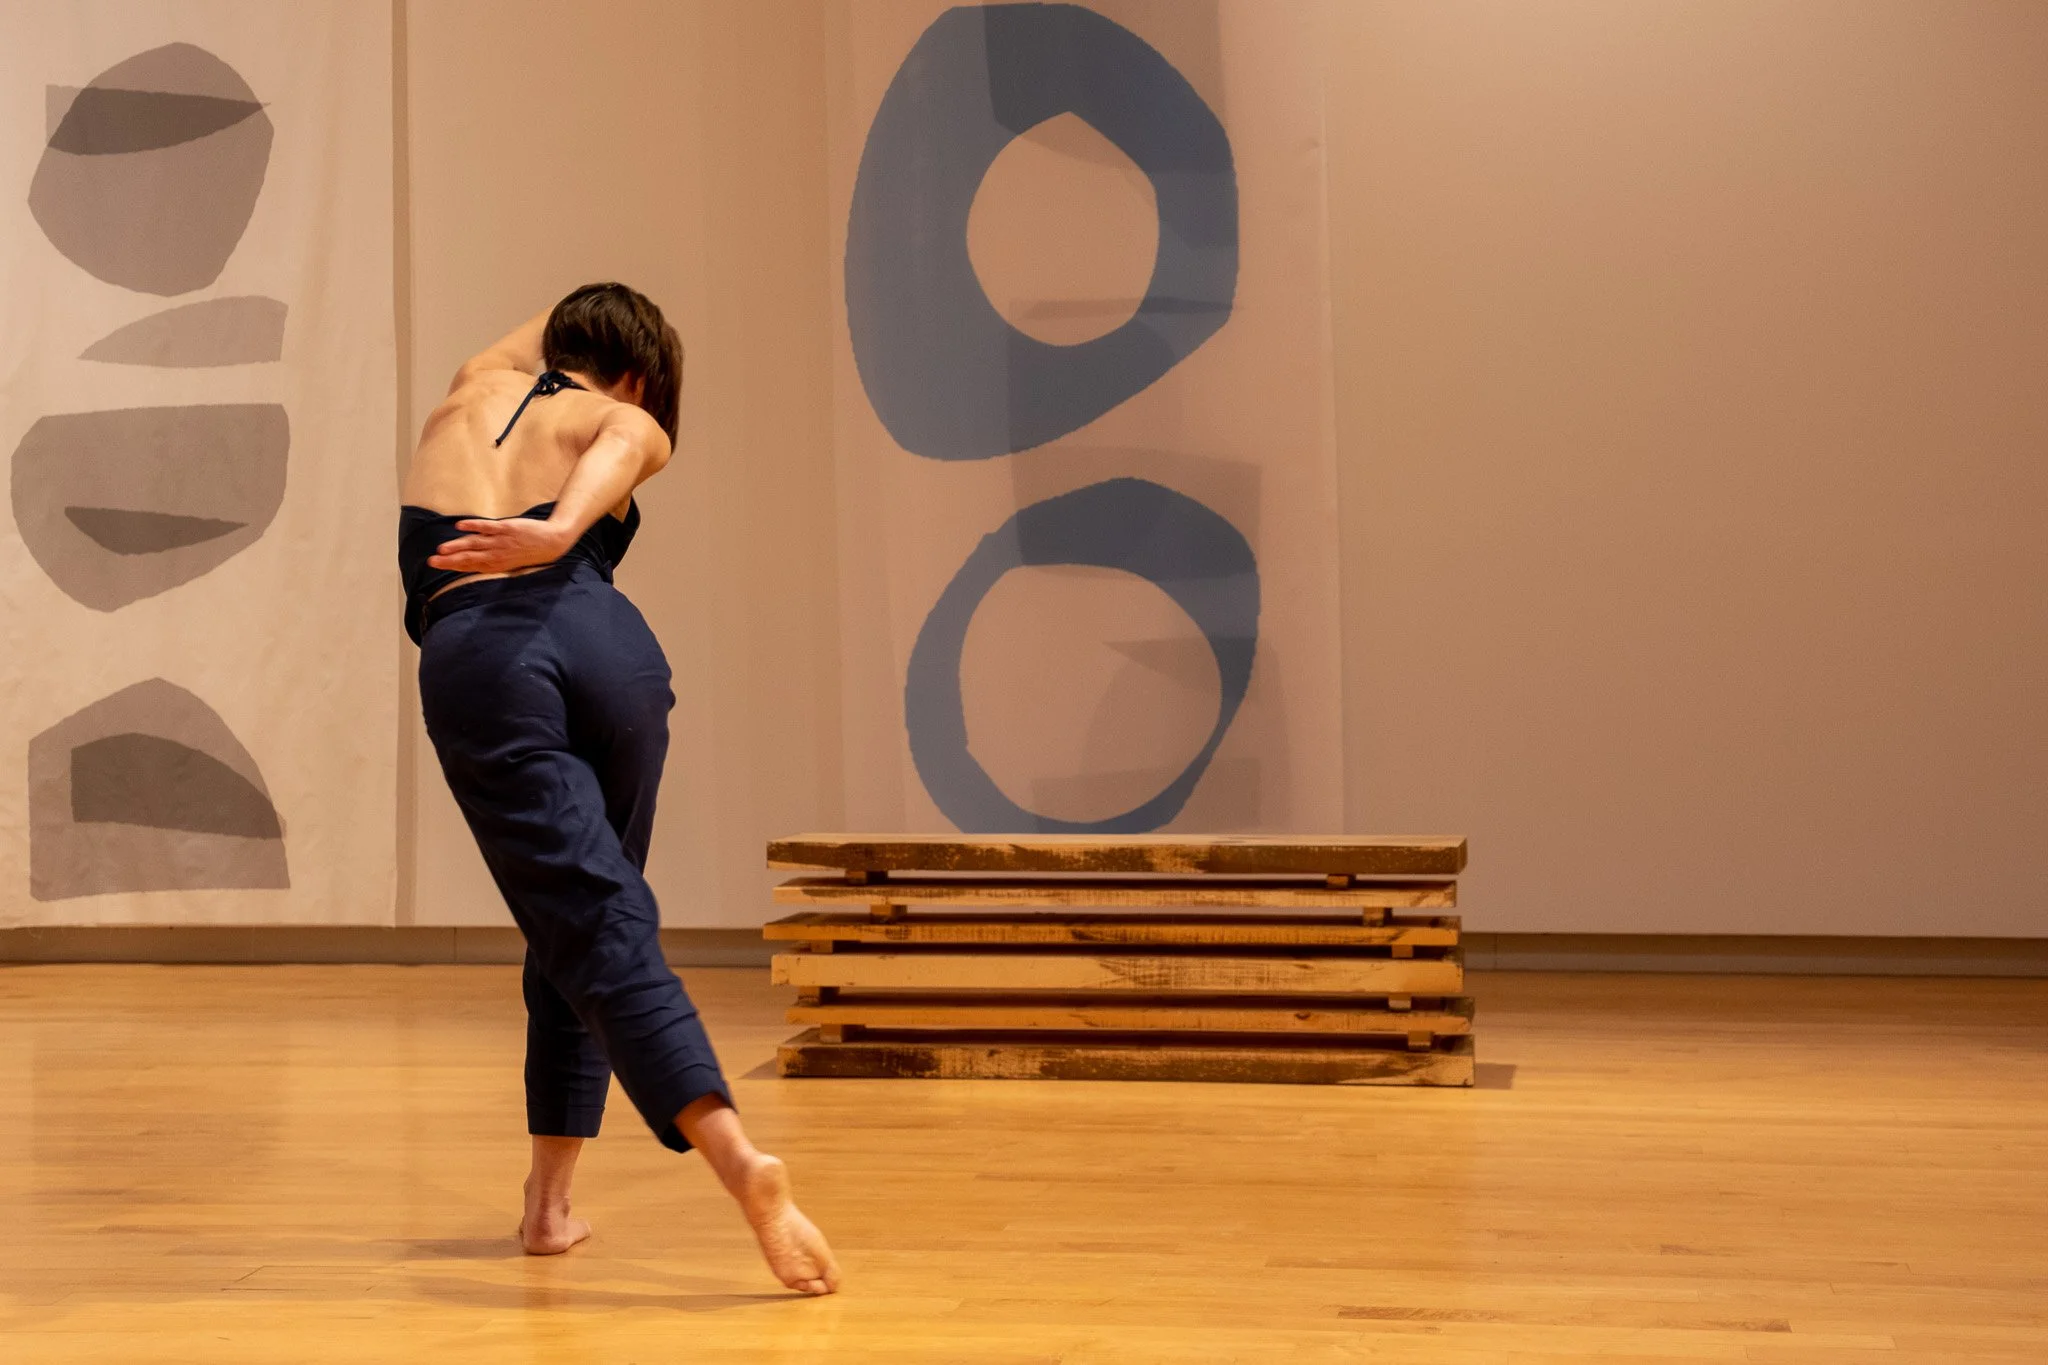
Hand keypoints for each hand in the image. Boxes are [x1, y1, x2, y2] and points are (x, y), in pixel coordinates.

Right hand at [428, 517, 574, 573]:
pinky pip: (488, 527)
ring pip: (475, 544)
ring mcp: (501, 541)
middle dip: (450, 560)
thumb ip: (490, 560)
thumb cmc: (529, 553)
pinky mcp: (507, 528)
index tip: (436, 565)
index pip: (470, 566)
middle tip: (432, 561)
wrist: (552, 543)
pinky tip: (460, 526)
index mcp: (496, 565)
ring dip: (458, 546)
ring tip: (442, 549)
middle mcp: (497, 555)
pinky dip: (474, 526)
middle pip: (469, 557)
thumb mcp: (509, 561)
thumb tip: (470, 557)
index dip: (453, 566)